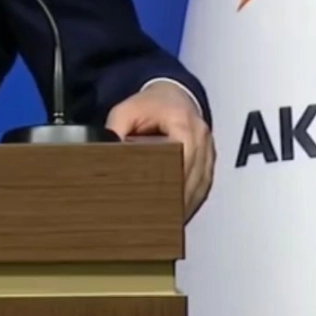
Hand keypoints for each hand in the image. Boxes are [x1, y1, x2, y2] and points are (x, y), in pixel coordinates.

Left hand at [105, 80, 214, 220]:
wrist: (173, 94)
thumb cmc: (150, 103)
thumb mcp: (126, 111)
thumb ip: (115, 130)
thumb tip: (106, 152)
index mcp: (182, 124)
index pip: (181, 158)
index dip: (170, 180)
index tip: (157, 198)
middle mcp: (201, 138)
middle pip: (192, 176)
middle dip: (178, 198)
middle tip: (159, 216)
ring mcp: (208, 150)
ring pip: (201, 183)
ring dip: (186, 202)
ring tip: (168, 220)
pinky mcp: (209, 159)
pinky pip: (204, 183)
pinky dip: (192, 198)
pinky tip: (180, 212)